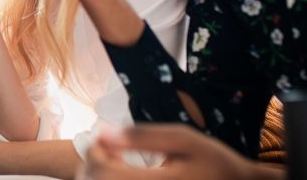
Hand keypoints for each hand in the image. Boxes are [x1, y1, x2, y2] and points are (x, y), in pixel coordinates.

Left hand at [79, 124, 282, 179]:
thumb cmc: (214, 162)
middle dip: (93, 162)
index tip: (105, 137)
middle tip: (111, 148)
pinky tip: (124, 175)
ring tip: (117, 162)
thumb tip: (103, 131)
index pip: (100, 170)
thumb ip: (142, 136)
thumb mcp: (183, 139)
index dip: (94, 149)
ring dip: (99, 175)